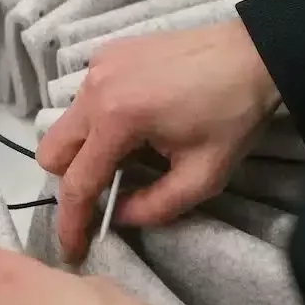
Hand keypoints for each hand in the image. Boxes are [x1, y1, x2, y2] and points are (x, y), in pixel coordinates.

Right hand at [37, 19, 280, 262]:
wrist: (254, 53)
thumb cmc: (233, 115)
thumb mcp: (203, 176)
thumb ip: (153, 207)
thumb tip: (115, 216)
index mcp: (116, 119)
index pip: (77, 183)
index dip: (71, 223)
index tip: (71, 250)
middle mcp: (93, 90)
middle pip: (51, 152)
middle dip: (71, 180)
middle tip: (107, 188)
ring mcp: (96, 67)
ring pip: (64, 125)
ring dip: (85, 149)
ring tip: (127, 150)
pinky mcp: (105, 54)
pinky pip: (83, 100)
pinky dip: (97, 119)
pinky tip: (133, 118)